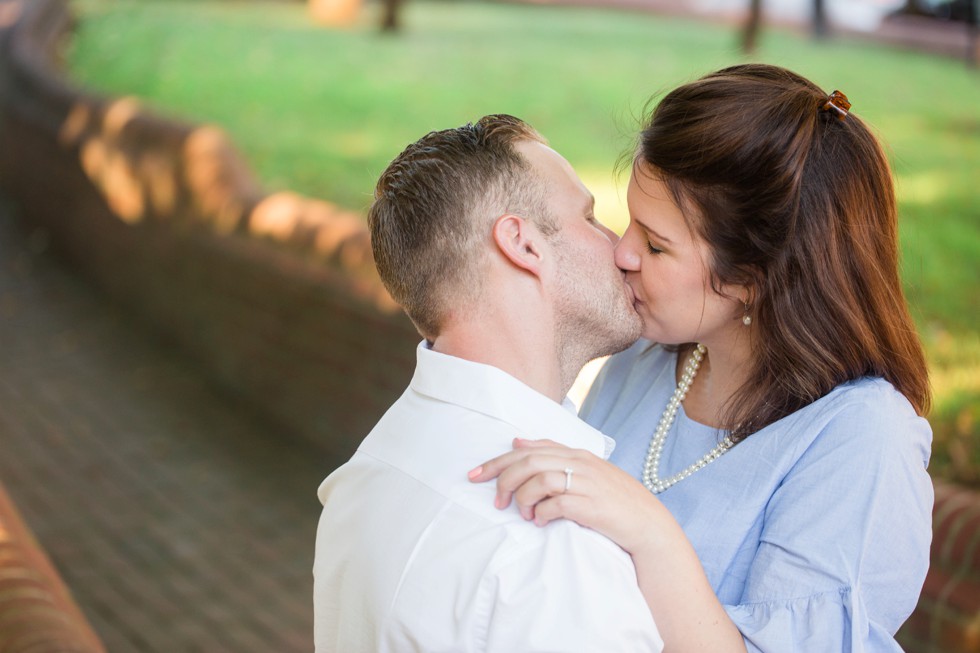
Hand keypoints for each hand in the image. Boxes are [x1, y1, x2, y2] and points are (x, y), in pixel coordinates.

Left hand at [468, 438, 664, 554]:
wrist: (647, 523)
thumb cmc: (613, 499)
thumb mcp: (585, 470)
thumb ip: (554, 454)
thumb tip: (518, 440)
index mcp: (576, 453)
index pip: (529, 448)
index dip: (498, 461)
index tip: (474, 475)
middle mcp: (579, 463)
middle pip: (528, 461)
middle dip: (503, 479)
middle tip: (495, 501)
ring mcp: (586, 483)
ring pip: (539, 479)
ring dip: (523, 498)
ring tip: (523, 515)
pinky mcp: (591, 505)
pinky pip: (556, 504)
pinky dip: (542, 513)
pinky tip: (540, 522)